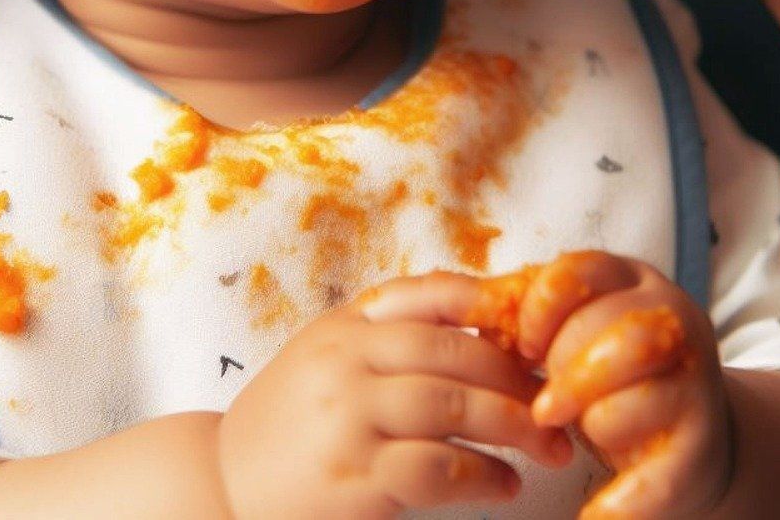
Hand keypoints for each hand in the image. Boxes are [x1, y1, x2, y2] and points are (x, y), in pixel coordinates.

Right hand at [215, 270, 572, 519]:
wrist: (223, 482)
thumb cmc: (289, 420)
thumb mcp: (326, 354)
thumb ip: (386, 336)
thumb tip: (482, 327)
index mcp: (346, 323)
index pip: (428, 294)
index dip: (489, 304)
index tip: (533, 329)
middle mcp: (347, 360)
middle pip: (453, 352)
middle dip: (515, 377)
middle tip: (556, 399)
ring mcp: (349, 418)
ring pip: (452, 407)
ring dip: (512, 427)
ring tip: (547, 446)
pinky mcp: (355, 478)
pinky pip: (437, 469)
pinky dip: (482, 477)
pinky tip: (505, 485)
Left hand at [510, 250, 729, 518]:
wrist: (683, 439)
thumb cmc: (604, 375)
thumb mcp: (569, 330)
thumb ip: (527, 315)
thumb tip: (472, 310)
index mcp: (631, 279)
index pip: (577, 272)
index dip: (538, 311)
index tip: (521, 349)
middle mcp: (673, 317)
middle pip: (610, 329)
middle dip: (562, 370)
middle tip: (543, 401)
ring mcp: (697, 379)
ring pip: (635, 389)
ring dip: (589, 416)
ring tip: (569, 432)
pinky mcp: (703, 447)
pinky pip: (658, 471)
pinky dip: (620, 500)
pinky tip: (592, 514)